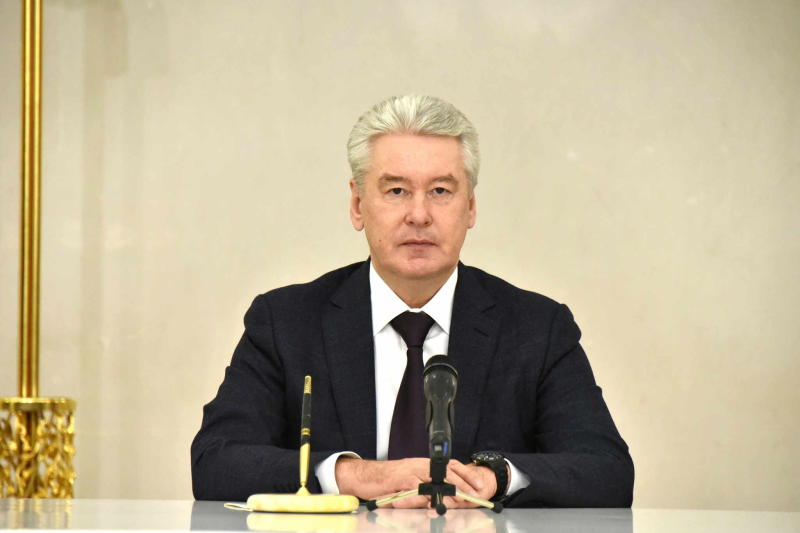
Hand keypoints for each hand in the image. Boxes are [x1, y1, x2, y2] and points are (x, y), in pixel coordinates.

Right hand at [334, 457, 497, 508]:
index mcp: (424, 463)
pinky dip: (429, 495)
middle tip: (475, 494)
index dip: (466, 473)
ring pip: (437, 479)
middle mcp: (420, 464)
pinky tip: (437, 502)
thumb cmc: (388, 480)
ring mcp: (412, 471)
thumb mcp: (410, 479)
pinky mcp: (402, 481)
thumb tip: (441, 496)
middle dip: (464, 483)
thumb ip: (424, 485)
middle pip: (448, 472)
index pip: (450, 464)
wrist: (366, 476)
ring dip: (451, 490)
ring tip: (463, 500)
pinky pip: (419, 488)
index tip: (478, 484)